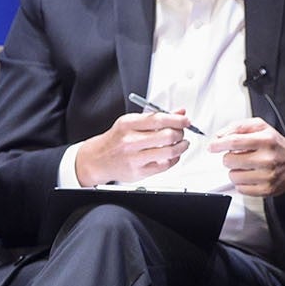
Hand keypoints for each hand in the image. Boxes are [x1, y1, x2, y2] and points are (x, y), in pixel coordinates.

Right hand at [74, 110, 190, 185]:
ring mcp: (134, 158)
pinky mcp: (139, 172)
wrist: (98, 159)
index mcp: (128, 124)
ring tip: (182, 144)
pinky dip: (174, 159)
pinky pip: (165, 165)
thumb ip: (155, 117)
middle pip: (167, 135)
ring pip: (169, 151)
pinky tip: (173, 155)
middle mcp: (130, 141)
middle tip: (182, 133)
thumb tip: (179, 113)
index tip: (186, 120)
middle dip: (180, 133)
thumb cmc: (117, 139)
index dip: (177, 120)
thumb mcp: (131, 123)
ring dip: (181, 147)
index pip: (159, 119)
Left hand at [210, 119, 284, 196]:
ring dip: (235, 171)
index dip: (218, 144)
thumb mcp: (262, 126)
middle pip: (229, 161)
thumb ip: (239, 127)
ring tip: (246, 167)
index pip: (234, 142)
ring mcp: (267, 176)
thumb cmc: (277, 144)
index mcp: (266, 140)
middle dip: (229, 158)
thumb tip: (220, 136)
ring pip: (233, 176)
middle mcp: (267, 159)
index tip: (212, 147)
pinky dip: (242, 182)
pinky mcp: (267, 190)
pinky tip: (251, 176)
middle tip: (238, 156)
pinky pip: (241, 188)